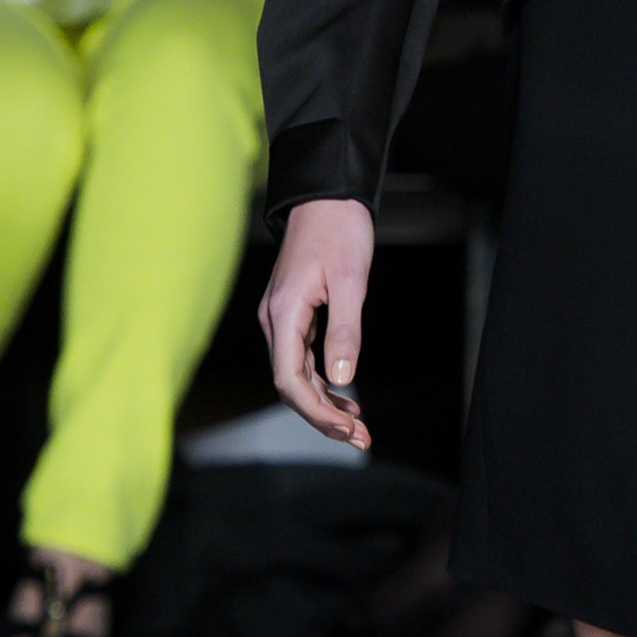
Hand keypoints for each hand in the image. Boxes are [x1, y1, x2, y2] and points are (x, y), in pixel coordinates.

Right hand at [260, 196, 374, 446]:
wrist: (326, 198)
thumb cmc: (339, 230)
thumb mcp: (351, 279)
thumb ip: (346, 329)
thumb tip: (342, 377)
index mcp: (283, 314)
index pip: (288, 379)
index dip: (315, 410)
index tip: (347, 427)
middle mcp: (275, 321)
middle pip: (291, 385)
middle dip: (323, 417)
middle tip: (361, 439)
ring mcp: (282, 320)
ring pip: (297, 376)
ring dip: (324, 405)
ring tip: (358, 430)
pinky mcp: (294, 316)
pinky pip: (303, 360)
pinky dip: (323, 384)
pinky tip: (345, 400)